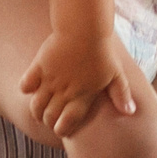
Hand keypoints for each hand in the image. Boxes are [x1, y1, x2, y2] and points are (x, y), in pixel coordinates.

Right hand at [21, 30, 135, 138]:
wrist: (84, 28)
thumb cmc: (102, 52)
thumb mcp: (116, 74)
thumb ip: (121, 95)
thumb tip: (130, 112)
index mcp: (82, 96)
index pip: (67, 122)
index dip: (61, 129)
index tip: (61, 129)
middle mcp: (64, 92)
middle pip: (49, 117)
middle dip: (48, 121)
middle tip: (51, 118)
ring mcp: (50, 80)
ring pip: (36, 106)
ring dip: (37, 110)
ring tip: (40, 108)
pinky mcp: (39, 67)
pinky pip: (25, 85)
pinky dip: (26, 89)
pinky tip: (31, 87)